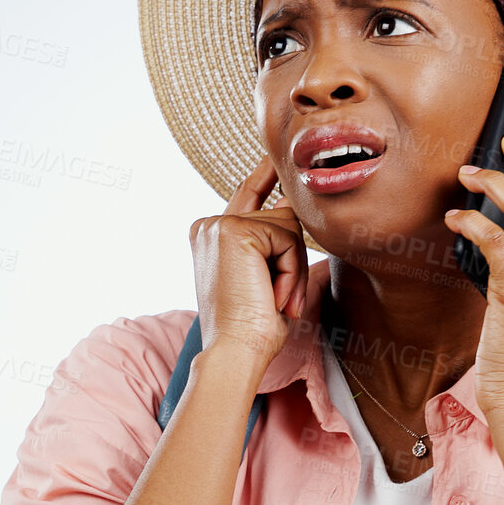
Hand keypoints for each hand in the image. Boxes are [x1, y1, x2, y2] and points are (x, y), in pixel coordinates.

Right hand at [188, 153, 308, 367]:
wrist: (237, 350)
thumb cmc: (255, 327)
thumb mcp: (266, 276)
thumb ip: (274, 242)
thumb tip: (294, 207)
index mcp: (211, 236)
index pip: (248, 196)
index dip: (267, 175)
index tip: (278, 154)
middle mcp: (209, 225)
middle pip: (281, 216)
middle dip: (293, 258)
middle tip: (279, 298)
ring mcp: (219, 225)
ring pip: (288, 226)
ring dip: (294, 268)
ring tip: (275, 299)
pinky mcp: (233, 230)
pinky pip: (288, 238)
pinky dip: (291, 270)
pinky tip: (273, 294)